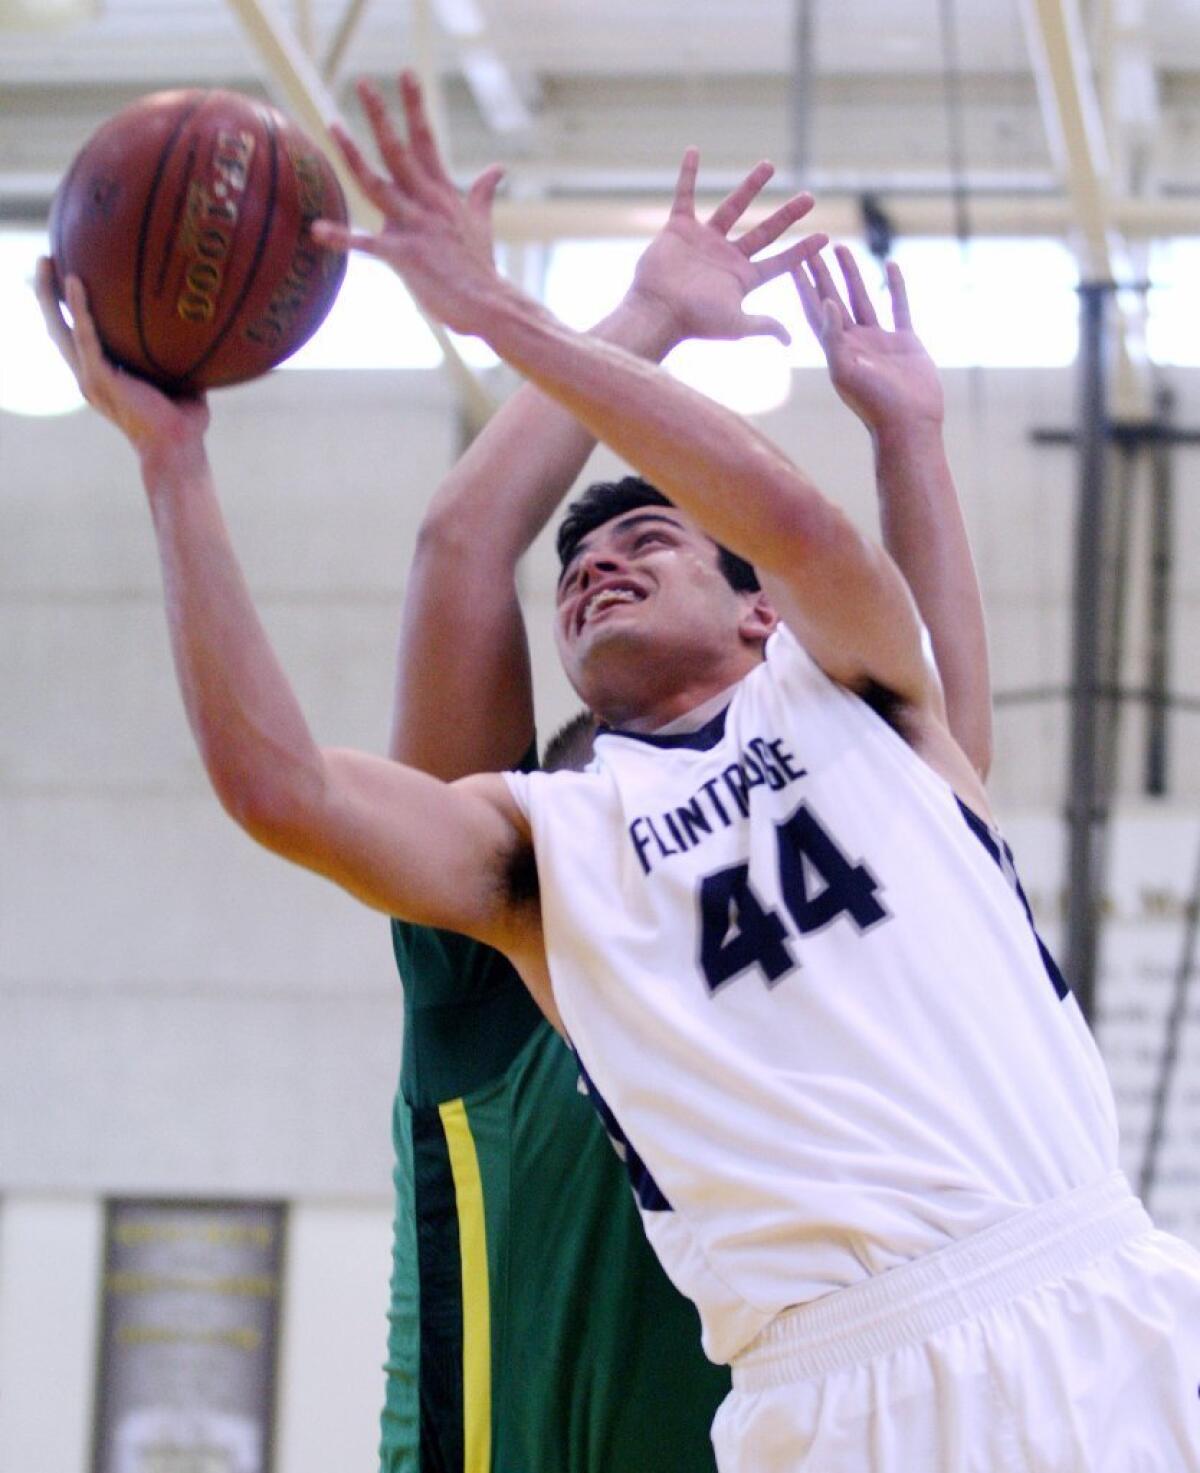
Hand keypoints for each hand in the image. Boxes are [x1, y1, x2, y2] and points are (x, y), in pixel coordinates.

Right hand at [35, 260, 208, 467]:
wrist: (178, 447)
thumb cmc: (184, 420)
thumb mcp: (177, 379)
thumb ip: (174, 355)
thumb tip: (199, 325)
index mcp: (103, 376)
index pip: (77, 338)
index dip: (68, 310)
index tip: (68, 278)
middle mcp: (89, 376)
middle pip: (57, 328)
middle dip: (47, 295)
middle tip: (46, 260)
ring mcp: (90, 378)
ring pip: (60, 329)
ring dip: (50, 295)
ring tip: (47, 261)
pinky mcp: (99, 379)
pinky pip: (85, 336)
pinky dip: (80, 309)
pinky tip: (76, 281)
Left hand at [312, 72, 507, 335]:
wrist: (490, 305)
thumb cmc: (481, 269)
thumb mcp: (482, 224)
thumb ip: (483, 193)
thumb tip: (498, 169)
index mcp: (442, 193)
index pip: (426, 140)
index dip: (415, 106)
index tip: (405, 73)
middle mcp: (427, 203)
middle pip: (399, 151)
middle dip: (381, 116)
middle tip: (363, 82)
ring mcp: (415, 227)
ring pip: (377, 184)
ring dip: (353, 156)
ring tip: (332, 126)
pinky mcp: (405, 256)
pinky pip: (367, 244)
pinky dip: (341, 238)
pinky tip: (317, 230)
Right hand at [627, 150, 825, 346]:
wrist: (657, 311)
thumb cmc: (694, 321)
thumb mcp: (735, 325)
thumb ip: (763, 326)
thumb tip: (792, 340)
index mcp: (743, 278)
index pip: (780, 261)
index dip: (802, 250)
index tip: (824, 237)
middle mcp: (727, 257)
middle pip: (765, 231)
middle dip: (787, 215)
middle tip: (809, 197)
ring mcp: (704, 240)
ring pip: (733, 207)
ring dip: (751, 186)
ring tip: (769, 164)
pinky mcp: (679, 229)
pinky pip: (685, 196)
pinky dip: (687, 175)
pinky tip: (694, 151)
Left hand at [795, 247, 942, 432]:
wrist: (909, 424)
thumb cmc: (874, 404)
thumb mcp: (846, 370)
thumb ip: (833, 336)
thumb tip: (825, 301)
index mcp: (834, 351)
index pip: (814, 312)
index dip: (803, 287)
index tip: (792, 261)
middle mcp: (853, 343)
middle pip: (834, 299)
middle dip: (822, 274)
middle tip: (812, 246)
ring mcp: (879, 341)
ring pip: (862, 298)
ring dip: (852, 274)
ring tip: (842, 249)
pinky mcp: (904, 341)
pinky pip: (898, 306)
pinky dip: (894, 286)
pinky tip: (890, 264)